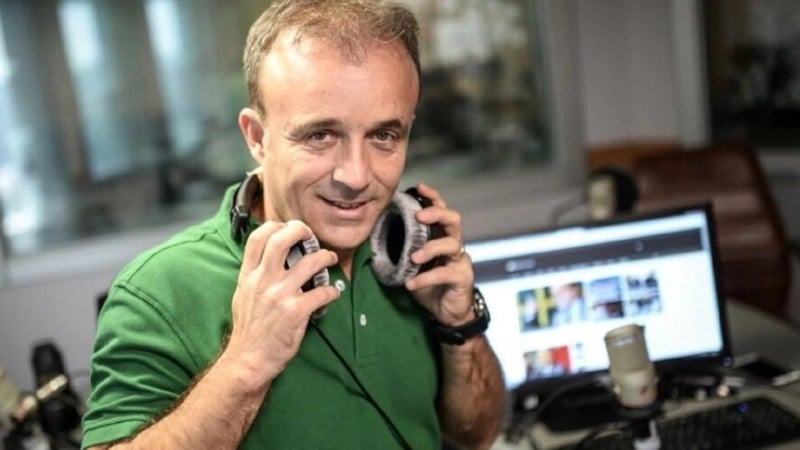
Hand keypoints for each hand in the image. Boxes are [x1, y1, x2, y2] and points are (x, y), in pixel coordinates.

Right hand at [226, 220, 339, 384]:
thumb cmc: (248, 330)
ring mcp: (280, 295)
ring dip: (325, 257)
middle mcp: (263, 281)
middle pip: (282, 239)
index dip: (275, 225)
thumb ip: (254, 275)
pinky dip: (332, 291)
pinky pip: (322, 292)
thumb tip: (268, 260)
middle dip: (301, 230)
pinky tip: (332, 294)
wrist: (248, 360)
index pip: (257, 238)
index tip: (288, 228)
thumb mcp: (242, 296)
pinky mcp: (296, 311)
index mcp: (248, 276)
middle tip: (311, 235)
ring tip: (329, 259)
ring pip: (310, 262)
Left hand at [404, 183, 474, 325]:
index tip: (419, 186)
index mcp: (442, 237)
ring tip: (413, 258)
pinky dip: (425, 278)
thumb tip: (375, 234)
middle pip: (454, 220)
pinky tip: (411, 284)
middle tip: (419, 217)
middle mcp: (454, 244)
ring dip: (430, 248)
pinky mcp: (463, 278)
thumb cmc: (429, 284)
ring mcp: (461, 261)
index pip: (441, 210)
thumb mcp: (412, 265)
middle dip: (437, 214)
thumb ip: (402, 249)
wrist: (446, 313)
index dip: (433, 197)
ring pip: (452, 244)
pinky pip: (445, 273)